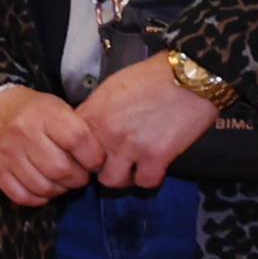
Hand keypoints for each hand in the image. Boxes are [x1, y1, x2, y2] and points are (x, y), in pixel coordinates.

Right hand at [0, 84, 98, 210]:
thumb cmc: (29, 109)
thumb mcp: (54, 106)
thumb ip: (75, 128)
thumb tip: (96, 160)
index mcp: (43, 113)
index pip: (77, 140)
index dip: (93, 157)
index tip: (95, 162)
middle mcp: (23, 133)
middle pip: (61, 169)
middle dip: (78, 179)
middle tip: (80, 176)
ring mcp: (7, 154)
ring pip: (43, 186)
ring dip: (60, 190)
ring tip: (63, 183)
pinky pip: (22, 196)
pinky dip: (39, 198)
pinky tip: (44, 190)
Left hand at [72, 54, 224, 191]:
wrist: (189, 76)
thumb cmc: (150, 77)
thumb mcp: (110, 88)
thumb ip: (95, 111)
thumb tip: (87, 128)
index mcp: (91, 115)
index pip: (69, 147)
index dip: (79, 154)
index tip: (90, 154)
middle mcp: (105, 134)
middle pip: (88, 169)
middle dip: (99, 167)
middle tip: (113, 162)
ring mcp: (130, 147)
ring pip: (112, 181)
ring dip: (122, 176)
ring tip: (132, 167)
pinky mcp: (156, 156)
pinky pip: (145, 182)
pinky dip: (149, 177)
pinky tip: (154, 167)